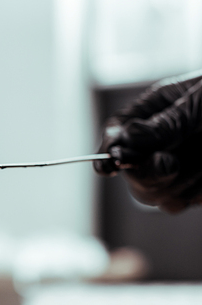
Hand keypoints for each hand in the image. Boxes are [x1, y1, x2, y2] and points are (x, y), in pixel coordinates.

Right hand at [94, 72, 201, 211]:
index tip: (112, 165)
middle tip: (171, 164)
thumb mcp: (197, 103)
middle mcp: (157, 145)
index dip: (110, 154)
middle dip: (151, 175)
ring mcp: (175, 171)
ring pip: (161, 197)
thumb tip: (124, 141)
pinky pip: (187, 201)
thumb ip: (163, 126)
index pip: (115, 138)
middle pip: (134, 178)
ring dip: (187, 180)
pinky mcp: (194, 189)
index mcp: (149, 115)